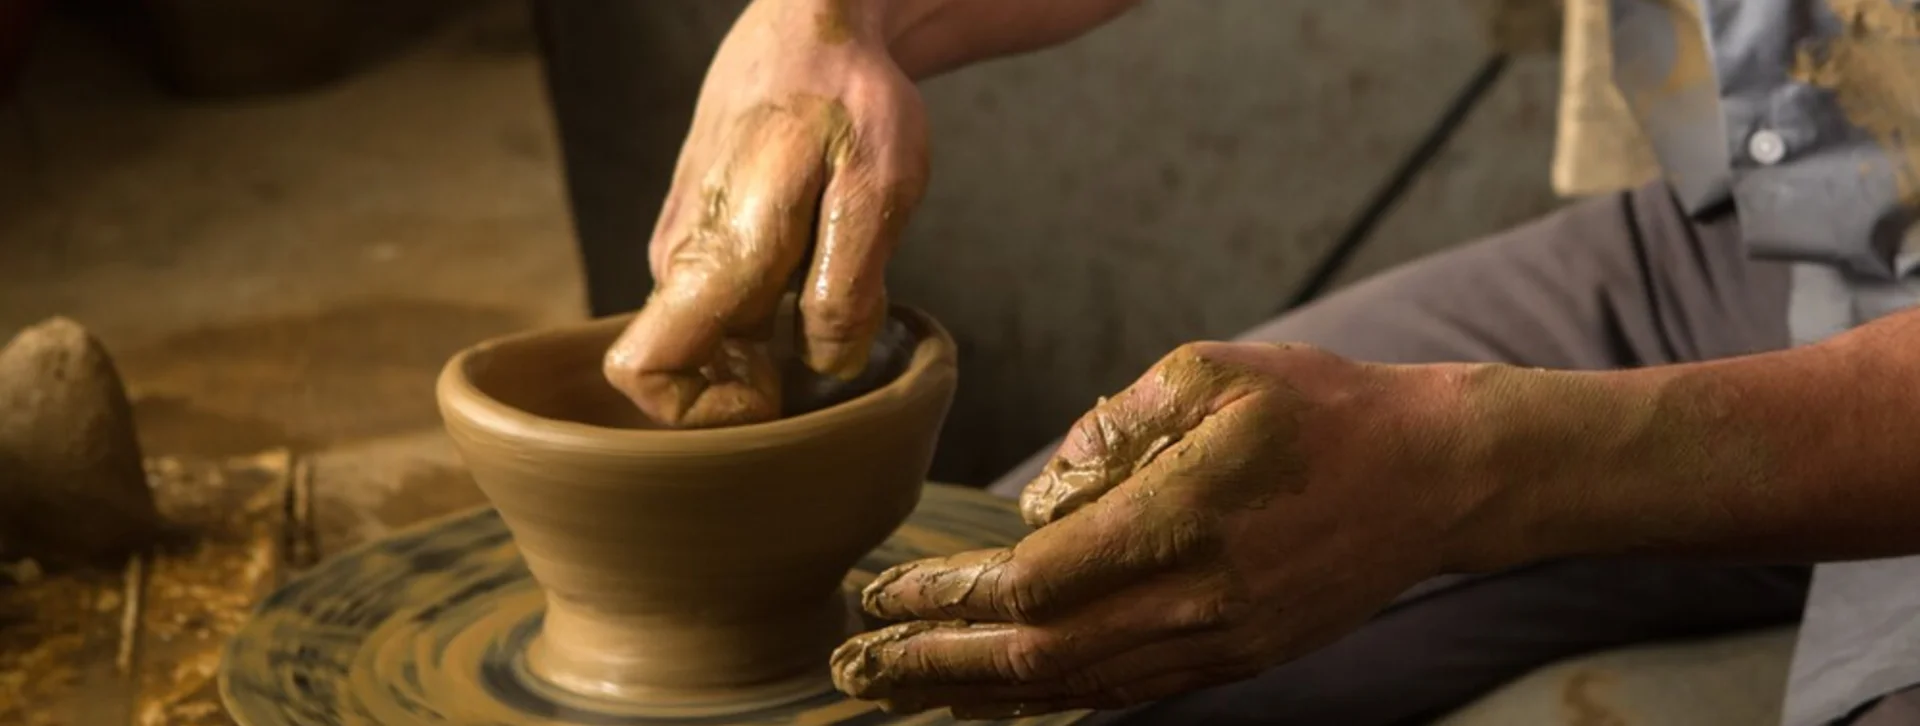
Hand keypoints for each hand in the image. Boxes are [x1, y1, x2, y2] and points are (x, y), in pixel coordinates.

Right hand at [603, 0, 929, 426]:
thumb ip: (847, 289)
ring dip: (763, 342)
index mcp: (715, 256)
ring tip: (827, 284)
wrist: (814, 26)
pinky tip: (814, 264)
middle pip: (681, 369)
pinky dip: (765, 307)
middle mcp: (681, 256)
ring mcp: (685, 242)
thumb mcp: (876, 191)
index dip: (700, 413)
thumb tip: (823, 364)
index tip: (769, 391)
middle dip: (750, 382)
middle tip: (824, 337)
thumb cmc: (846, 100)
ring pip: (705, 336)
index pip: (644, 373)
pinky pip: (718, 301)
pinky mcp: (701, 230)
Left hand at [830, 342, 1507, 717]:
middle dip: (934, 667)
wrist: (1435, 476)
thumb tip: (1037, 502)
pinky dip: (1046, 701)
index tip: (878, 597)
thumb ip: (1110, 429)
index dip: (945, 599)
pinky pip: (1122, 692)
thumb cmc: (1321, 408)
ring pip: (1073, 691)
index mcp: (1181, 523)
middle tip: (852, 675)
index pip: (1033, 585)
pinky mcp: (1235, 659)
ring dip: (976, 697)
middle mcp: (1195, 603)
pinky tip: (995, 699)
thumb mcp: (1210, 372)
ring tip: (898, 696)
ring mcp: (1218, 644)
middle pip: (1036, 658)